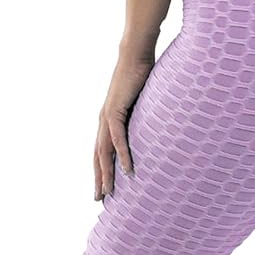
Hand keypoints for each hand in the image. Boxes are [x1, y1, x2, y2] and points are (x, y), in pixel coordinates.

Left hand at [94, 51, 154, 200]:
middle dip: (99, 179)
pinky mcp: (115, 110)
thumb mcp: (143, 103)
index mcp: (108, 120)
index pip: (101, 151)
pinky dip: (121, 155)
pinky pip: (117, 138)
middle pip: (98, 156)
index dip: (101, 170)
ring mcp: (107, 116)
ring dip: (106, 173)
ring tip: (109, 191)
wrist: (136, 54)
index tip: (103, 188)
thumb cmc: (142, 75)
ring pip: (104, 151)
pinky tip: (126, 170)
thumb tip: (156, 128)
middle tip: (100, 199)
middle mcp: (104, 121)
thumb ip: (144, 117)